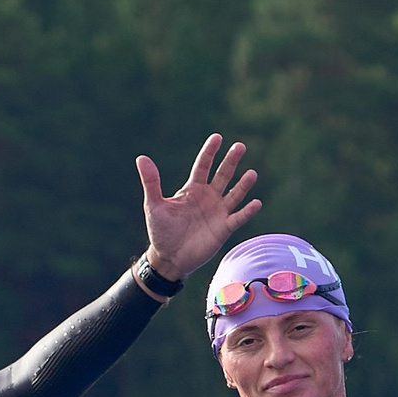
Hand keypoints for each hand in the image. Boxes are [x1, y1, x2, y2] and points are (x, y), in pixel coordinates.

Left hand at [138, 134, 261, 282]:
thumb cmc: (160, 231)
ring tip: (252, 174)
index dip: (210, 152)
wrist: (168, 258)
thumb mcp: (154, 205)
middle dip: (231, 161)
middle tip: (240, 146)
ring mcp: (217, 212)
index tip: (217, 137)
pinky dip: (247, 211)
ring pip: (234, 194)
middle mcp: (208, 197)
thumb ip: (151, 182)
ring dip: (243, 185)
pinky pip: (238, 218)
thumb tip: (141, 158)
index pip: (203, 166)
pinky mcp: (223, 229)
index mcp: (192, 189)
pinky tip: (256, 203)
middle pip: (223, 175)